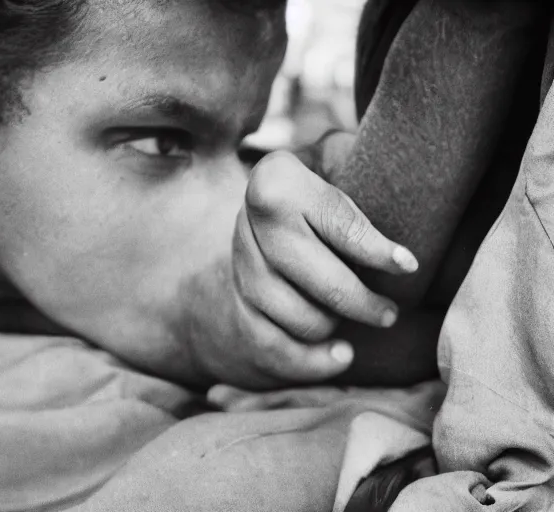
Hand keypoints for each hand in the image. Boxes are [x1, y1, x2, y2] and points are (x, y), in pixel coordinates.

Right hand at [228, 151, 418, 384]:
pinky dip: (310, 359)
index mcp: (276, 179)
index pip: (335, 222)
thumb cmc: (321, 188)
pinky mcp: (236, 303)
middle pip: (318, 279)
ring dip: (335, 325)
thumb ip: (363, 164)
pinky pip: (272, 345)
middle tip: (390, 311)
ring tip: (360, 318)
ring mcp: (239, 267)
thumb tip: (412, 182)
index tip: (409, 266)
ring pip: (298, 317)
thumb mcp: (339, 159)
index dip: (375, 249)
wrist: (265, 214)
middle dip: (362, 302)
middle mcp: (248, 222)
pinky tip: (340, 354)